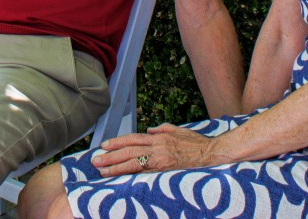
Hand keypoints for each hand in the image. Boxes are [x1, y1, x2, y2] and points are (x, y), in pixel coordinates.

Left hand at [92, 124, 216, 176]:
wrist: (211, 153)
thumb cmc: (196, 143)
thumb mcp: (178, 130)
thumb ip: (162, 129)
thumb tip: (148, 129)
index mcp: (158, 137)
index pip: (132, 138)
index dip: (117, 142)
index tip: (104, 146)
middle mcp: (156, 146)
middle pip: (128, 150)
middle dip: (110, 156)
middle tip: (95, 161)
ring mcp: (160, 158)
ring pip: (133, 161)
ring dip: (115, 166)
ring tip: (102, 170)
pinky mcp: (165, 169)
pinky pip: (144, 172)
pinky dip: (131, 174)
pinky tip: (120, 178)